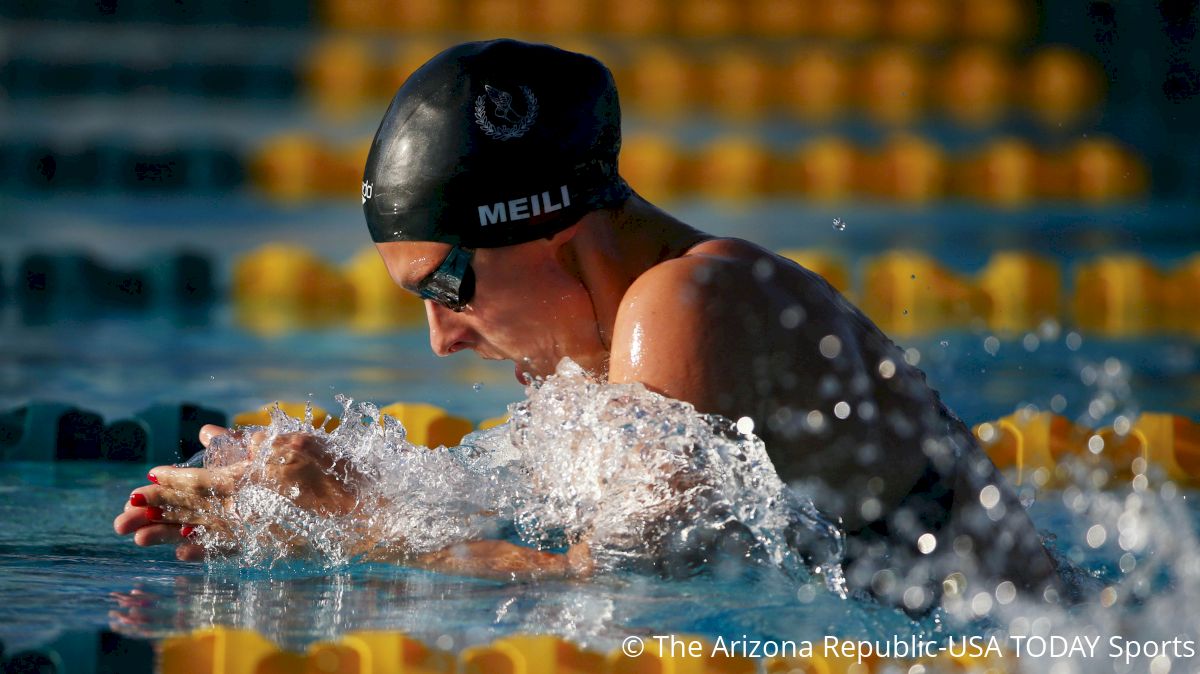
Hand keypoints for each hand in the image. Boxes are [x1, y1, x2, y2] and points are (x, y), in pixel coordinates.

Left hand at [113, 424, 363, 560]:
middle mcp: (243, 509)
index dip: (169, 482)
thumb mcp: (292, 443)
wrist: (369, 513)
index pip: (197, 482)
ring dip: (167, 533)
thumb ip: (247, 442)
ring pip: (200, 531)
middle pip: (190, 510)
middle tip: (122, 517)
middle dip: (155, 511)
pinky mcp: (266, 546)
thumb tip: (207, 435)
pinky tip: (182, 553)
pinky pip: (226, 550)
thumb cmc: (335, 471)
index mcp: (247, 480)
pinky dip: (201, 551)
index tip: (145, 480)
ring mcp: (254, 531)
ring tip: (137, 537)